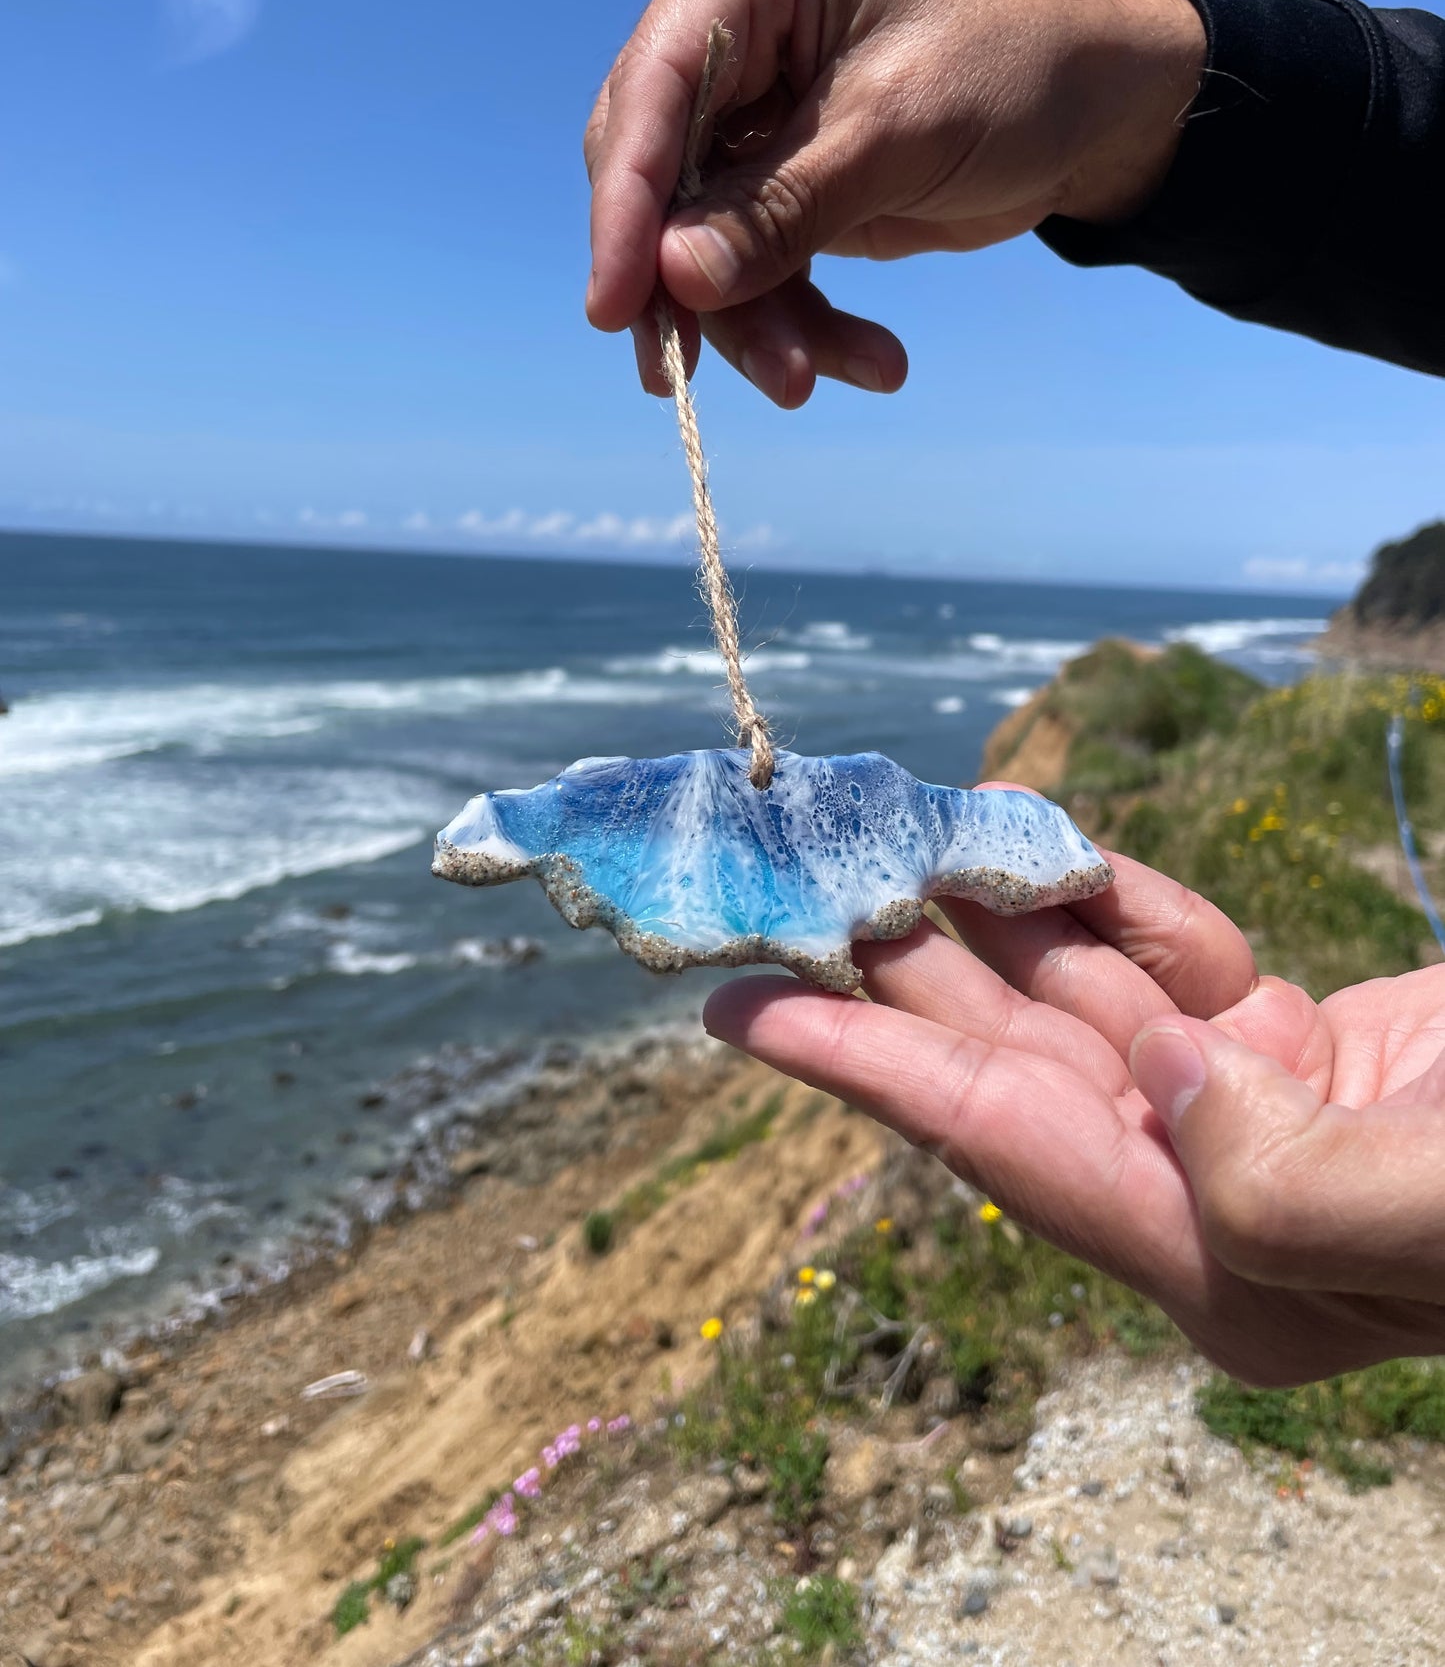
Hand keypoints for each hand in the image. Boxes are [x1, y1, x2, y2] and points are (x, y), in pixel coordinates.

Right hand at [585, 0, 1203, 406]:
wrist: (1109, 105)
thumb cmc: (1023, 67)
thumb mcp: (900, 133)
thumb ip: (780, 209)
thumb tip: (673, 279)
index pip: (657, 85)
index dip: (628, 203)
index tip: (615, 306)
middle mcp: (734, 20)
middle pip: (661, 171)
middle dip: (696, 282)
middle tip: (715, 375)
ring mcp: (753, 105)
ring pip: (703, 237)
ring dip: (757, 322)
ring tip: (815, 380)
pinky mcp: (781, 174)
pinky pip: (756, 263)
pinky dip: (800, 322)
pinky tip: (870, 362)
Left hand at [703, 822, 1444, 1384]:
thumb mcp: (1431, 1222)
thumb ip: (1273, 1183)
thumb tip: (1162, 1076)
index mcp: (1218, 1265)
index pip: (997, 1145)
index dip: (854, 1065)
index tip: (727, 1004)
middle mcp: (1206, 1192)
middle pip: (1006, 1059)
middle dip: (892, 966)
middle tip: (777, 882)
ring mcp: (1247, 1111)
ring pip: (1075, 995)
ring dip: (984, 911)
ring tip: (874, 838)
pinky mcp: (1297, 1042)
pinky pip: (1172, 959)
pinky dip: (1117, 900)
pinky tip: (1048, 855)